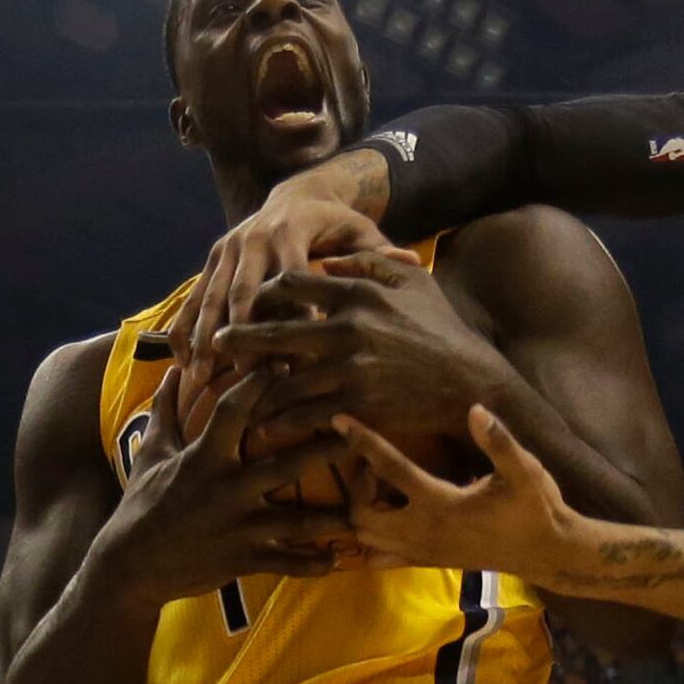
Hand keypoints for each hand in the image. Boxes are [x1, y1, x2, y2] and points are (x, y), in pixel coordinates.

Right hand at [88, 366, 358, 609]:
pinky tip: (337, 560)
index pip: (236, 411)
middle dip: (324, 448)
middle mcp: (225, 490)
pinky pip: (285, 563)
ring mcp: (237, 528)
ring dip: (333, 516)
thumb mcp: (150, 453)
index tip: (290, 363)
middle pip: (285, 464)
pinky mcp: (241, 559)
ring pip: (296, 521)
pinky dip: (312, 564)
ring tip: (365, 508)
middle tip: (360, 432)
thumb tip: (172, 371)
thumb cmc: (142, 504)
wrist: (130, 566)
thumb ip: (166, 411)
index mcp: (204, 459)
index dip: (261, 383)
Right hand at [180, 183, 399, 373]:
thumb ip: (381, 252)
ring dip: (203, 338)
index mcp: (290, 231)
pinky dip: (185, 328)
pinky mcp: (212, 258)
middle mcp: (253, 237)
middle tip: (237, 372)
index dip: (288, 318)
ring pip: (211, 296)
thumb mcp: (362, 232)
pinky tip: (181, 361)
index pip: (288, 279)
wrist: (298, 193)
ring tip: (199, 377)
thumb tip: (413, 263)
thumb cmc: (336, 224)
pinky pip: (194, 296)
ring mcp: (228, 248)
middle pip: (242, 291)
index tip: (291, 358)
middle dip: (237, 333)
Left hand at [221, 258, 521, 460]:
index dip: (263, 292)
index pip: (292, 283)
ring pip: (284, 379)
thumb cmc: (439, 327)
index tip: (246, 302)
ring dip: (254, 389)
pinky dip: (279, 422)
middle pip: (276, 331)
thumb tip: (327, 257)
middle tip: (215, 344)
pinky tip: (262, 426)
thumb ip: (369, 263)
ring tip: (230, 394)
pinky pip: (304, 415)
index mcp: (358, 292)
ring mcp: (351, 369)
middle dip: (239, 339)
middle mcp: (349, 327)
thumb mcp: (411, 281)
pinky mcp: (356, 405)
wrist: (468, 380)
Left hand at [330, 406, 588, 579]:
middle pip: (361, 513)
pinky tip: (382, 514)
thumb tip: (476, 409)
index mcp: (441, 504)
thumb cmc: (535, 507)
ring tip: (376, 487)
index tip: (338, 420)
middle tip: (368, 464)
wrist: (546, 552)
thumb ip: (499, 441)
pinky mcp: (426, 562)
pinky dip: (370, 539)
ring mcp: (422, 551)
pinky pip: (380, 558)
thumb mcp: (523, 471)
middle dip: (355, 485)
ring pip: (366, 538)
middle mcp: (423, 531)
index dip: (362, 441)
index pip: (389, 468)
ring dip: (360, 511)